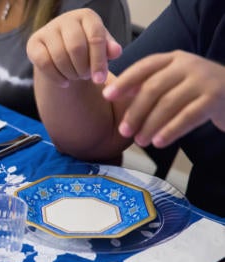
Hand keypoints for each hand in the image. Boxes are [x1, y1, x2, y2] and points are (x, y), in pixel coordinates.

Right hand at [26, 8, 121, 86]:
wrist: (63, 50)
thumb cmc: (88, 48)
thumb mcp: (102, 48)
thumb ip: (110, 50)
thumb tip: (116, 51)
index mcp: (86, 16)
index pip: (95, 37)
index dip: (98, 61)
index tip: (99, 80)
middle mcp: (66, 19)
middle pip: (76, 48)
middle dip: (83, 68)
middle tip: (86, 76)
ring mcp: (47, 30)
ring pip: (59, 57)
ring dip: (70, 74)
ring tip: (76, 77)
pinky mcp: (33, 43)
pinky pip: (44, 63)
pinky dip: (56, 77)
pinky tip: (65, 83)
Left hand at [103, 51, 224, 147]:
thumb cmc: (197, 91)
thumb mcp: (173, 81)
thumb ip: (148, 84)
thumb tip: (118, 93)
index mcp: (173, 59)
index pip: (144, 67)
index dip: (124, 81)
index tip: (107, 96)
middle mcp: (188, 65)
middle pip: (153, 88)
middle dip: (135, 112)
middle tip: (124, 131)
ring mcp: (203, 80)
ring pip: (168, 104)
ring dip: (150, 125)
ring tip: (140, 141)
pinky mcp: (215, 98)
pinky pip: (188, 117)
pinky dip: (170, 130)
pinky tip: (159, 141)